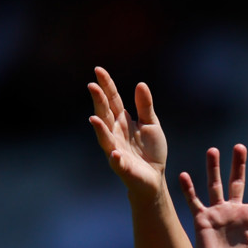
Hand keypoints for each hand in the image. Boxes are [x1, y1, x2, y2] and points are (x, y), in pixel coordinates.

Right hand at [88, 66, 166, 196]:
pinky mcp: (123, 168)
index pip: (112, 100)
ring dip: (99, 129)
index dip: (106, 86)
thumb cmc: (151, 151)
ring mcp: (116, 150)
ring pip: (105, 138)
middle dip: (99, 101)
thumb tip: (141, 84)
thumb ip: (145, 107)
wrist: (155, 178)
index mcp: (122, 121)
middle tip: (93, 86)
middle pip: (105, 114)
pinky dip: (116, 159)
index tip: (98, 70)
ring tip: (94, 118)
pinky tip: (115, 153)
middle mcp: (115, 133)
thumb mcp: (151, 124)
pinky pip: (118, 163)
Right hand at [179, 145, 247, 247]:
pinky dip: (188, 189)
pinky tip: (183, 175)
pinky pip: (194, 200)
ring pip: (215, 185)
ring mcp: (218, 213)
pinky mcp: (203, 219)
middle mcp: (235, 211)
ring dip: (214, 168)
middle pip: (238, 182)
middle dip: (239, 165)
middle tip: (240, 147)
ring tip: (213, 150)